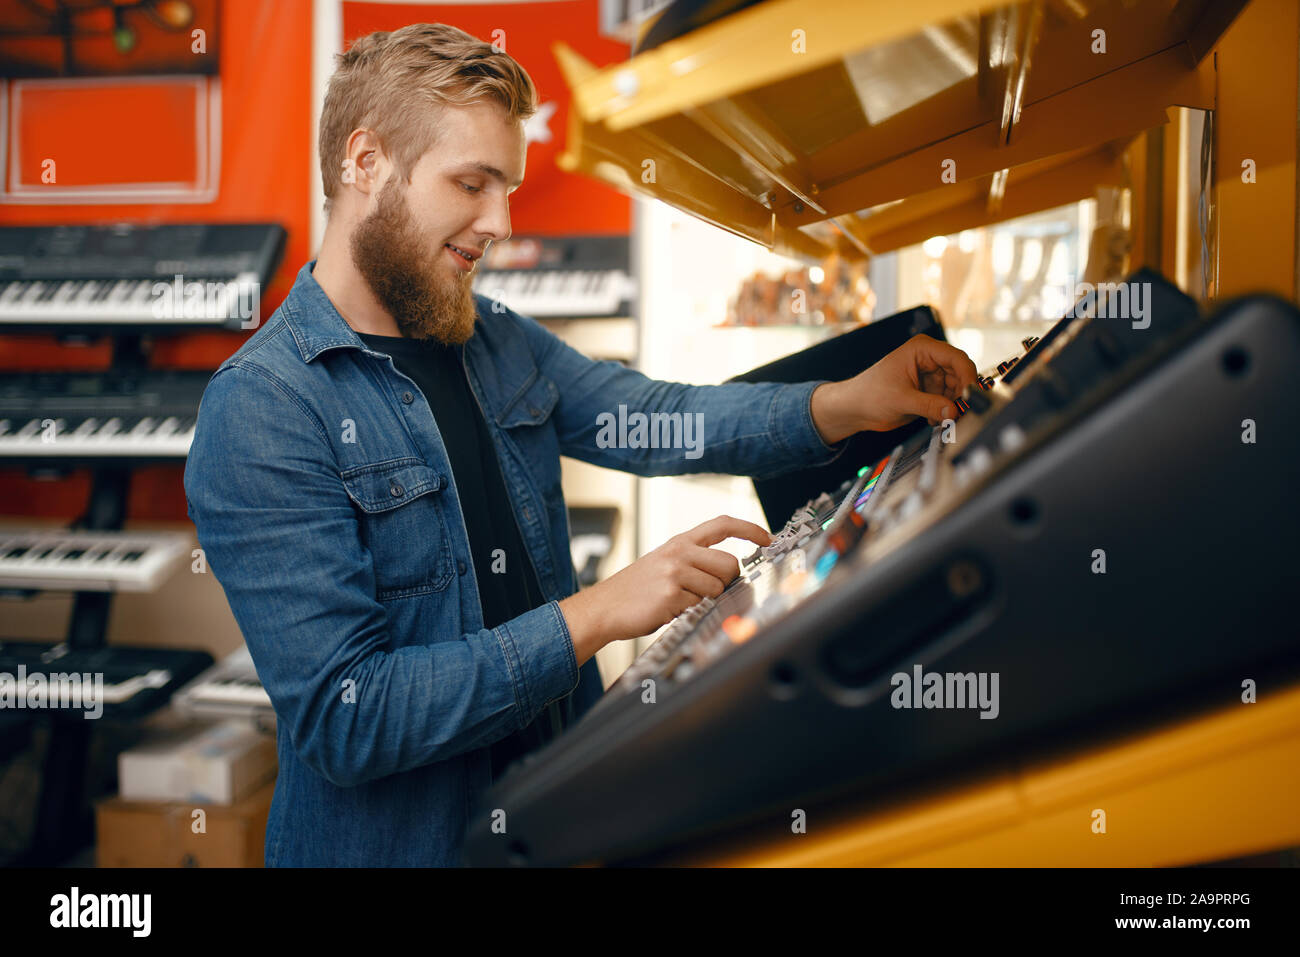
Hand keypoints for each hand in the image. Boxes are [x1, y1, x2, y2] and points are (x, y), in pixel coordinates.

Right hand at [558, 515, 770, 663]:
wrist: (604, 607)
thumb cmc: (636, 589)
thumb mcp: (663, 562)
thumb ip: (694, 560)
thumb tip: (729, 572)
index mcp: (679, 541)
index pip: (721, 524)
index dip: (749, 529)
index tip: (767, 537)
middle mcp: (679, 552)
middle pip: (729, 563)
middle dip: (726, 581)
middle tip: (706, 591)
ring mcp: (675, 573)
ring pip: (718, 588)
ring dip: (705, 600)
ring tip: (680, 600)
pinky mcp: (671, 595)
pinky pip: (700, 606)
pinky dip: (689, 612)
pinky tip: (669, 609)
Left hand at [810, 334, 978, 441]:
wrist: (855, 408)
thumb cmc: (869, 394)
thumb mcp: (901, 400)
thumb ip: (930, 405)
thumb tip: (954, 411)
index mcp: (922, 349)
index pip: (956, 358)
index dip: (968, 376)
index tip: (971, 395)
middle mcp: (929, 359)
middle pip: (960, 374)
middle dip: (961, 394)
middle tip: (958, 413)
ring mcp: (930, 375)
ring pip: (956, 389)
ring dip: (952, 406)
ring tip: (940, 419)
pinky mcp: (929, 391)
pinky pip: (948, 400)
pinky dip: (945, 411)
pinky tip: (932, 420)